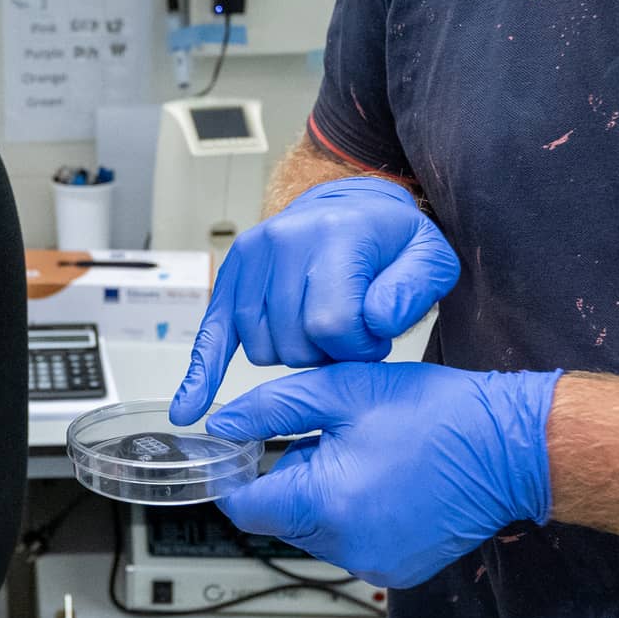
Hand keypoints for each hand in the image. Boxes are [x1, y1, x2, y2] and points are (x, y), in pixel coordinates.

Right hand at [169, 177, 461, 424]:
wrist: (354, 209)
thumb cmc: (392, 245)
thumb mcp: (429, 260)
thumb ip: (414, 290)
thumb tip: (377, 319)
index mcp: (334, 235)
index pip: (333, 324)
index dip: (357, 348)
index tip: (375, 338)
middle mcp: (283, 240)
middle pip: (293, 341)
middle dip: (326, 353)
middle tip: (349, 333)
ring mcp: (251, 257)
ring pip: (261, 347)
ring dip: (292, 353)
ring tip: (319, 329)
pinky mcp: (231, 276)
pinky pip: (211, 335)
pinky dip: (200, 372)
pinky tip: (188, 407)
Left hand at [202, 362, 559, 588]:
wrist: (513, 449)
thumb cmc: (440, 415)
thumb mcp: (343, 391)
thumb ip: (271, 408)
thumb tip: (222, 424)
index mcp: (327, 504)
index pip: (246, 507)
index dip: (237, 476)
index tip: (243, 452)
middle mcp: (348, 548)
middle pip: (281, 519)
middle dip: (293, 479)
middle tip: (332, 440)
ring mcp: (375, 566)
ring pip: (315, 532)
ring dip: (323, 498)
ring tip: (368, 459)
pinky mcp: (398, 571)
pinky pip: (350, 545)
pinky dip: (354, 517)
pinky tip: (386, 484)